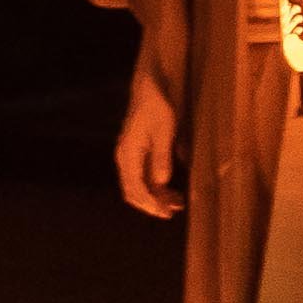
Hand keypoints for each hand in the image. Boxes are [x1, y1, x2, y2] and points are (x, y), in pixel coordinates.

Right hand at [114, 61, 182, 219]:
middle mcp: (125, 159)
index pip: (135, 188)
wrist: (150, 89)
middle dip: (152, 204)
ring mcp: (130, 157)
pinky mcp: (138, 154)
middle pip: (134, 191)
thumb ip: (162, 156)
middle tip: (173, 212)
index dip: (150, 204)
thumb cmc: (157, 107)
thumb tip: (161, 182)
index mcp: (128, 154)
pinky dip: (156, 186)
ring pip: (139, 186)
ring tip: (177, 203)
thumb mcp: (164, 131)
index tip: (166, 213)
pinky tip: (172, 189)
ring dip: (156, 196)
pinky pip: (143, 177)